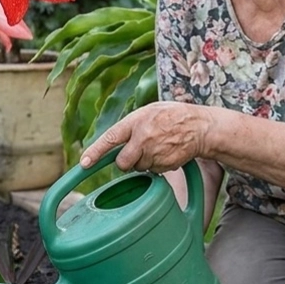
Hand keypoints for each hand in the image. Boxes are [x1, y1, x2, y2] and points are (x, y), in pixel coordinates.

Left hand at [79, 102, 211, 172]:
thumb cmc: (171, 116)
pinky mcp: (164, 165)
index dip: (95, 152)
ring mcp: (154, 153)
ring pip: (138, 168)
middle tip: (137, 151)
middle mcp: (143, 138)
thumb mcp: (148, 111)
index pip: (110, 139)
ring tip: (158, 146)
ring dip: (144, 161)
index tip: (84, 164)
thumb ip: (130, 126)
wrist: (200, 127)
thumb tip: (112, 143)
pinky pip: (152, 171)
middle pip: (122, 163)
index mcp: (136, 122)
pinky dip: (156, 165)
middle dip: (126, 162)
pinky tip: (166, 152)